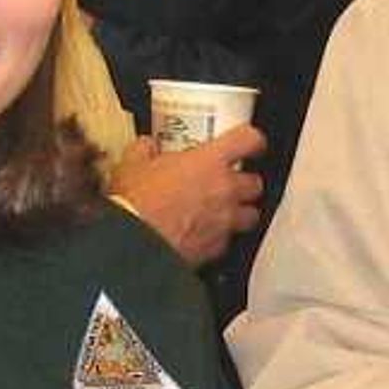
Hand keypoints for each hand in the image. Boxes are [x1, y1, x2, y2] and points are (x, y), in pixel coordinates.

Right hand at [111, 127, 265, 268]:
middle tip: (230, 181)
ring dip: (241, 212)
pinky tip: (204, 235)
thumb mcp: (133, 164)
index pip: (249, 140)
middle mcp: (225, 190)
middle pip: (255, 183)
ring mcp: (224, 221)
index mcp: (210, 161)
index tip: (250, 143)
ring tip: (224, 211)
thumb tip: (146, 146)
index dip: (253, 140)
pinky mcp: (216, 248)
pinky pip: (228, 241)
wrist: (133, 243)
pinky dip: (220, 238)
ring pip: (251, 216)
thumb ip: (144, 149)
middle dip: (245, 183)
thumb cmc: (136, 202)